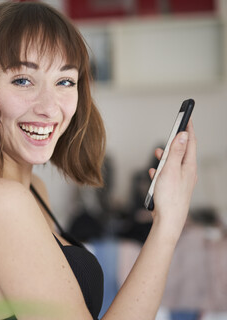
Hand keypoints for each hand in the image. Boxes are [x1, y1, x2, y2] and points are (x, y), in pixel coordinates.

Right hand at [148, 120, 196, 239]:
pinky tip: (153, 172)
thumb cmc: (170, 197)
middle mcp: (187, 173)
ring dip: (166, 157)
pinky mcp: (173, 189)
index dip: (188, 129)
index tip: (186, 118)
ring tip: (158, 152)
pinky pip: (167, 175)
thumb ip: (176, 152)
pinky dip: (161, 170)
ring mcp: (181, 181)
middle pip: (182, 152)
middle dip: (175, 142)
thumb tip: (183, 135)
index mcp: (188, 166)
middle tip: (171, 132)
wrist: (169, 220)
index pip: (190, 143)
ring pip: (174, 164)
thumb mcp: (170, 170)